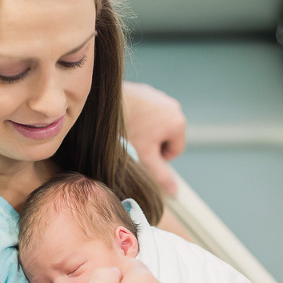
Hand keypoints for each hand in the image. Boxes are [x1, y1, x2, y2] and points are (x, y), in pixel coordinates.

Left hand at [122, 81, 186, 195]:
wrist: (104, 105)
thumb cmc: (127, 131)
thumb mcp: (145, 158)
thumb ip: (161, 176)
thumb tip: (174, 191)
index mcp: (178, 123)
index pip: (176, 150)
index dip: (159, 158)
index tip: (143, 155)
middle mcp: (173, 107)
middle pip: (166, 136)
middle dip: (152, 143)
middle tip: (134, 145)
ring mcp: (159, 96)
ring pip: (156, 123)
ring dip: (145, 130)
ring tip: (128, 132)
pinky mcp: (146, 90)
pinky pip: (146, 111)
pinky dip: (138, 117)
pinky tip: (125, 121)